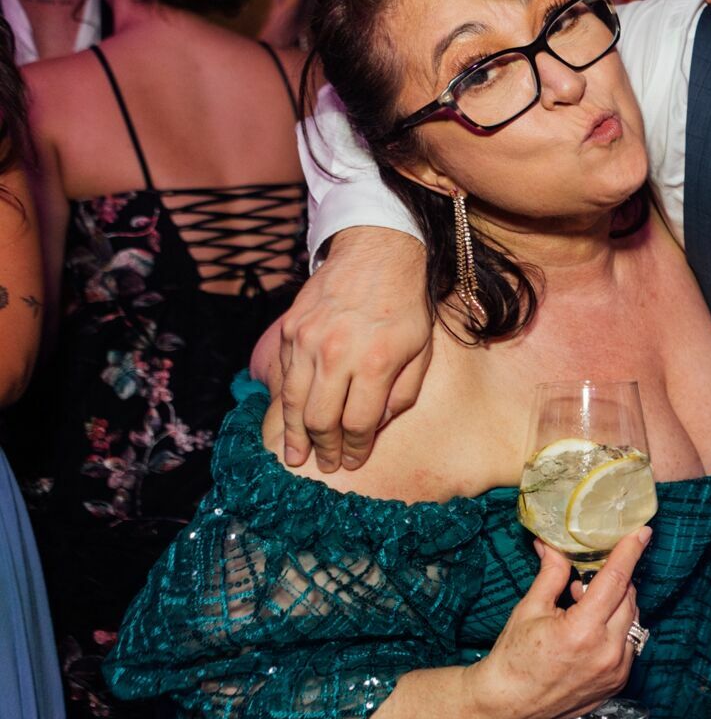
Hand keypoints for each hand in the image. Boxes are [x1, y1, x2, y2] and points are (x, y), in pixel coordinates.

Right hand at [277, 227, 432, 471]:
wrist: (376, 253)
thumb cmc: (405, 305)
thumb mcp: (420, 350)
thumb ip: (400, 393)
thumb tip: (374, 427)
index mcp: (376, 362)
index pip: (359, 422)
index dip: (355, 448)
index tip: (353, 461)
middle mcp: (337, 354)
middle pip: (321, 419)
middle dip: (323, 448)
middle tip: (324, 465)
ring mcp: (308, 341)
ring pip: (294, 401)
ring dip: (293, 433)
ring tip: (294, 454)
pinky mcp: (290, 329)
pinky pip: (283, 374)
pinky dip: (284, 400)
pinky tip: (288, 416)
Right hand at [465, 531, 648, 718]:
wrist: (507, 706)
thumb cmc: (514, 658)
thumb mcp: (530, 609)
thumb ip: (552, 574)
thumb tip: (554, 544)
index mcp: (582, 630)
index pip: (616, 580)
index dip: (630, 552)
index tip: (642, 533)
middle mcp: (606, 652)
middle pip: (627, 598)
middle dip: (615, 581)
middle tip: (588, 579)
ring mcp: (615, 671)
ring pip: (632, 621)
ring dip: (617, 606)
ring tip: (586, 608)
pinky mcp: (618, 683)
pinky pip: (629, 644)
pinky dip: (618, 630)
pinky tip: (593, 631)